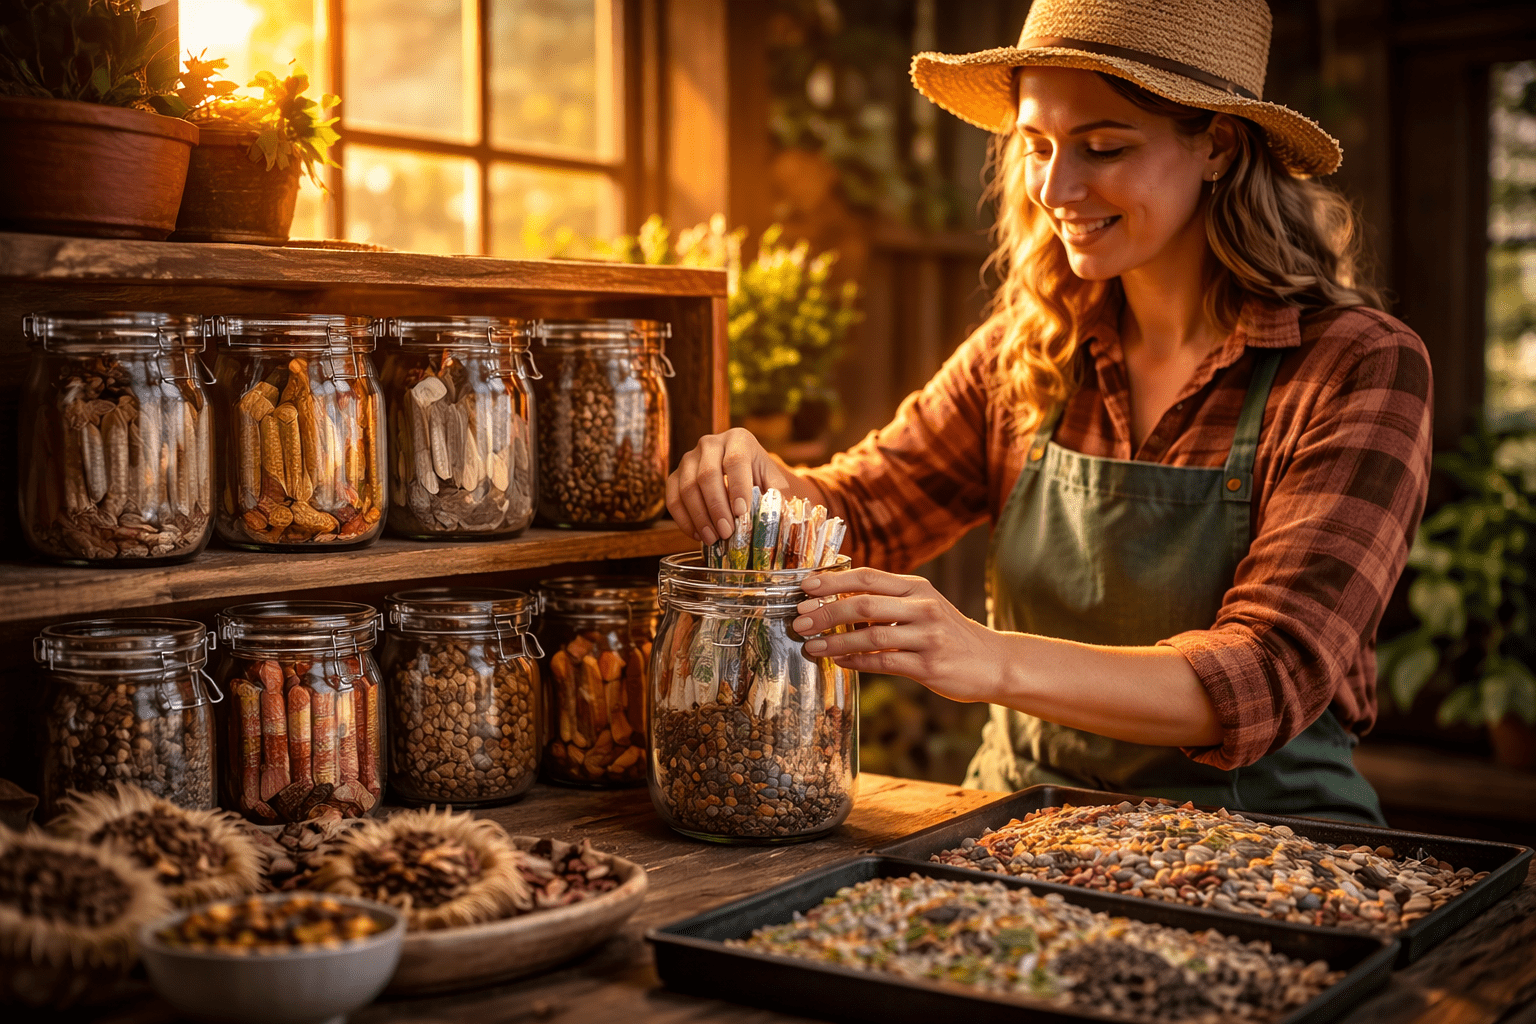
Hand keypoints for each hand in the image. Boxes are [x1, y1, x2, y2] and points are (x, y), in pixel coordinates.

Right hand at [666, 428, 804, 544]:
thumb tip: (777, 514)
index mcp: (738, 439)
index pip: (736, 461)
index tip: (742, 513)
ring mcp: (689, 458)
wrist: (739, 470)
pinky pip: (672, 497)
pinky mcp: (675, 475)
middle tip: (726, 532)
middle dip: (717, 508)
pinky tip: (697, 535)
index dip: (738, 488)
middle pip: (707, 475)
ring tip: (713, 539)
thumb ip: (777, 494)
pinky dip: (683, 519)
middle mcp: (710, 443)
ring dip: (699, 517)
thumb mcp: (773, 480)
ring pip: (687, 487)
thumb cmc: (758, 476)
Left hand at [791, 567, 1014, 703]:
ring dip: (834, 642)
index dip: (833, 580)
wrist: (992, 662)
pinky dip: (856, 662)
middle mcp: (923, 607)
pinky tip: (839, 662)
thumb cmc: (948, 633)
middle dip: (825, 613)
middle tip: (799, 621)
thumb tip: (835, 601)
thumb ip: (888, 601)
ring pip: (870, 636)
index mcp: (918, 587)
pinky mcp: (928, 666)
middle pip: (864, 605)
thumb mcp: (923, 606)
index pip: (868, 577)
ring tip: (810, 646)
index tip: (805, 587)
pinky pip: (884, 663)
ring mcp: (927, 637)